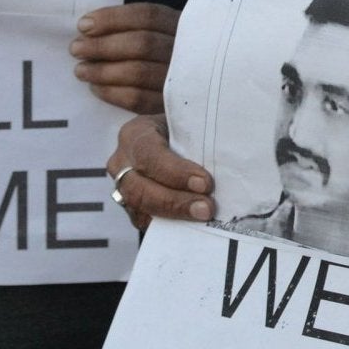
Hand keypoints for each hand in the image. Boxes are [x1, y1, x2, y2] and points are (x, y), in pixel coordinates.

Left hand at [70, 3, 179, 114]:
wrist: (191, 93)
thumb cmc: (160, 57)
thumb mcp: (157, 33)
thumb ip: (130, 28)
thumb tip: (88, 27)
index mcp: (181, 26)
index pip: (148, 15)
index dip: (113, 18)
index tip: (83, 25)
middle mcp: (186, 51)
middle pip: (143, 43)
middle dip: (103, 45)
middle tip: (76, 49)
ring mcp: (181, 80)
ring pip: (138, 72)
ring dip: (103, 71)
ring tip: (80, 70)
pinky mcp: (168, 105)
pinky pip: (137, 99)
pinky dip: (111, 92)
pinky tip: (95, 88)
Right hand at [104, 113, 214, 232]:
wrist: (169, 136)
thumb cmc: (183, 128)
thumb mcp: (187, 122)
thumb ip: (197, 136)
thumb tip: (226, 154)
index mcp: (135, 134)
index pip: (150, 155)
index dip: (176, 172)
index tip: (205, 183)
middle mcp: (122, 162)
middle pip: (140, 189)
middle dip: (175, 202)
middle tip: (207, 208)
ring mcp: (123, 187)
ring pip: (140, 208)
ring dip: (173, 216)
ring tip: (203, 217)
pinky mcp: (131, 206)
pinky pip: (143, 221)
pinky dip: (168, 225)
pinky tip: (191, 226)